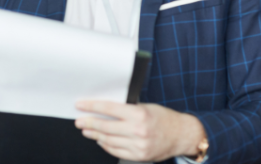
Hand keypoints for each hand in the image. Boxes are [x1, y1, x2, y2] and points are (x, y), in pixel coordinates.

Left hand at [74, 101, 206, 161]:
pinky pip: (116, 151)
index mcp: (139, 114)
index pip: (109, 108)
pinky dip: (106, 145)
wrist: (182, 135)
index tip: (80, 105)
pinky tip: (100, 140)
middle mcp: (138, 130)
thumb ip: (126, 109)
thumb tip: (103, 109)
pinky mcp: (139, 156)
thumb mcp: (145, 107)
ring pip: (109, 140)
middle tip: (78, 121)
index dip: (91, 106)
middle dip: (89, 123)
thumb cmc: (163, 118)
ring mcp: (138, 145)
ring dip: (95, 134)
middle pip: (106, 126)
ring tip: (86, 130)